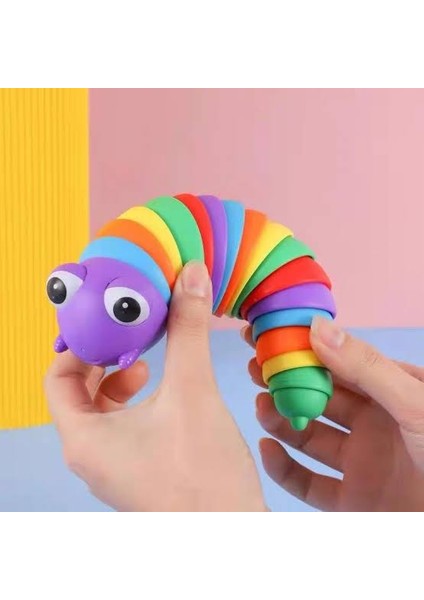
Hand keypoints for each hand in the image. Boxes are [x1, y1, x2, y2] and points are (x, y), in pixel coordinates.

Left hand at [44, 262, 265, 511]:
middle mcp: (90, 456)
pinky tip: (168, 395)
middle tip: (131, 339)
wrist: (233, 535)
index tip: (110, 324)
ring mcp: (112, 469)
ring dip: (121, 382)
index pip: (58, 379)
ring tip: (150, 365)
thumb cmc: (203, 473)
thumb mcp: (192, 391)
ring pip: (101, 412)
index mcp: (83, 438)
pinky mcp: (137, 474)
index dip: (80, 344)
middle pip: (78, 394)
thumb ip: (188, 331)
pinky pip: (121, 429)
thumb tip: (191, 276)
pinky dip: (136, 405)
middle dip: (104, 360)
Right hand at [243, 316, 423, 510]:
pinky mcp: (353, 501)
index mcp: (392, 392)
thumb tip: (316, 327)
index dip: (304, 348)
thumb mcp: (413, 402)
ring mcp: (362, 463)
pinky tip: (268, 450)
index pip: (339, 362)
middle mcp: (374, 424)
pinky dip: (284, 469)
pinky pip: (309, 484)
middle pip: (320, 399)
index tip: (269, 334)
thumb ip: (365, 366)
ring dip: (282, 421)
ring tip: (261, 407)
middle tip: (254, 368)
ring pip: (310, 438)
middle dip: (287, 383)